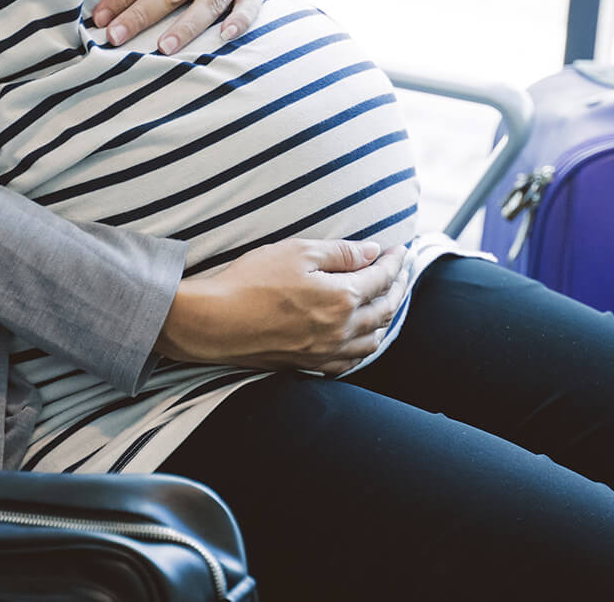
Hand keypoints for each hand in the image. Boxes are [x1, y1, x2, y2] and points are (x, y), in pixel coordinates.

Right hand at [155, 239, 405, 376]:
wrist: (213, 323)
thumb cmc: (250, 281)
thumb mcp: (297, 252)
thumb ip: (341, 252)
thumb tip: (373, 252)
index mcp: (342, 298)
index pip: (381, 277)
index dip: (394, 261)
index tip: (399, 249)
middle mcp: (341, 330)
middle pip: (385, 309)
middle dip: (398, 286)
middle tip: (401, 271)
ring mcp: (327, 352)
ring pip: (373, 339)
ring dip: (387, 317)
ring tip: (388, 300)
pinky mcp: (310, 365)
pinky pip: (351, 361)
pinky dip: (365, 346)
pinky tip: (363, 336)